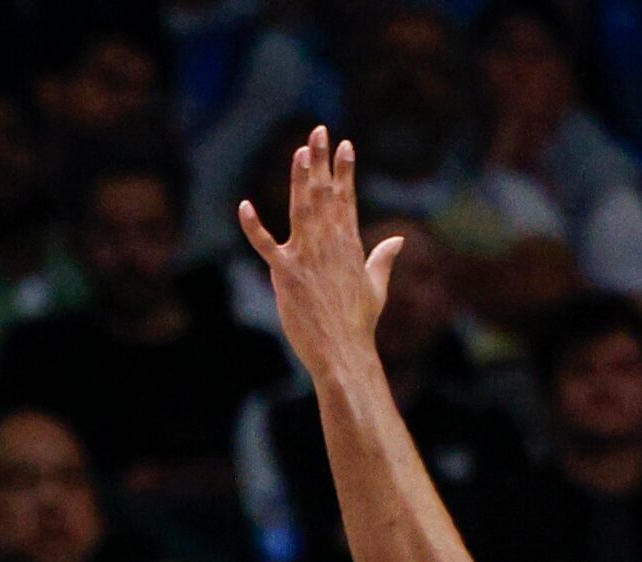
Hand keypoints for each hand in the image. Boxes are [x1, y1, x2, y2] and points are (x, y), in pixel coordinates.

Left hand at [239, 127, 404, 382]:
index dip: (345, 171)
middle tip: (318, 130)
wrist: (344, 351)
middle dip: (322, 161)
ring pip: (300, 209)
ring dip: (299, 178)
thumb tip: (398, 239)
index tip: (345, 145)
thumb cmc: (359, 323)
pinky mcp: (286, 274)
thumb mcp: (376, 286)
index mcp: (349, 245)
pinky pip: (265, 245)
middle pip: (324, 194)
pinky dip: (253, 227)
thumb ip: (383, 259)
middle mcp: (329, 244)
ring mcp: (307, 257)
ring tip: (300, 151)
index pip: (346, 199)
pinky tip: (244, 206)